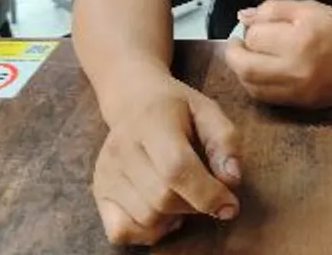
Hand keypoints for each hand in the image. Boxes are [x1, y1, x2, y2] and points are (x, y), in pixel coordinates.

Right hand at [93, 74, 240, 245]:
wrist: (134, 100)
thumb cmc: (178, 107)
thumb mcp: (207, 110)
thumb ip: (224, 140)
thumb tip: (233, 179)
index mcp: (153, 121)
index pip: (177, 168)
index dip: (207, 193)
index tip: (230, 204)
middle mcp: (123, 148)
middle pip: (163, 198)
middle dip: (195, 204)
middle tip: (207, 191)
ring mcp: (107, 172)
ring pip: (146, 218)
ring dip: (175, 217)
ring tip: (186, 195)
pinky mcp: (99, 191)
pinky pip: (121, 231)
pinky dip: (148, 232)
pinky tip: (163, 213)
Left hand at [225, 0, 331, 107]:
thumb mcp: (309, 7)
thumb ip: (273, 9)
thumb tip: (243, 17)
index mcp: (299, 39)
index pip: (255, 37)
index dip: (249, 29)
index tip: (253, 25)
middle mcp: (295, 68)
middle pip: (245, 67)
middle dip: (234, 54)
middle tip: (237, 44)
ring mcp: (298, 91)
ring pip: (251, 86)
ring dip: (242, 71)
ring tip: (247, 57)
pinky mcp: (301, 104)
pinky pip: (266, 98)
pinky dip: (255, 85)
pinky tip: (260, 72)